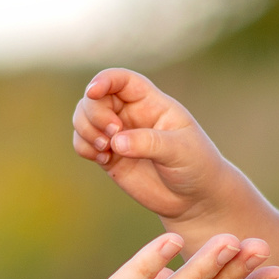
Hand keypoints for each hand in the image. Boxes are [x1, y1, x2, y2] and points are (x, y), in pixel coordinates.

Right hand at [71, 68, 242, 224]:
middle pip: (96, 98)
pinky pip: (83, 143)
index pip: (122, 80)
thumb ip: (149, 143)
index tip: (93, 93)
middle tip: (111, 137)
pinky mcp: (109, 156)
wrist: (194, 198)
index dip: (104, 80)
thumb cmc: (196, 166)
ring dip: (85, 131)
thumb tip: (116, 142)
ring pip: (84, 118)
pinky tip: (103, 160)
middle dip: (94, 114)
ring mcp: (118, 135)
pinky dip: (84, 148)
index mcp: (151, 103)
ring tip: (105, 151)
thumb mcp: (180, 151)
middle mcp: (131, 114)